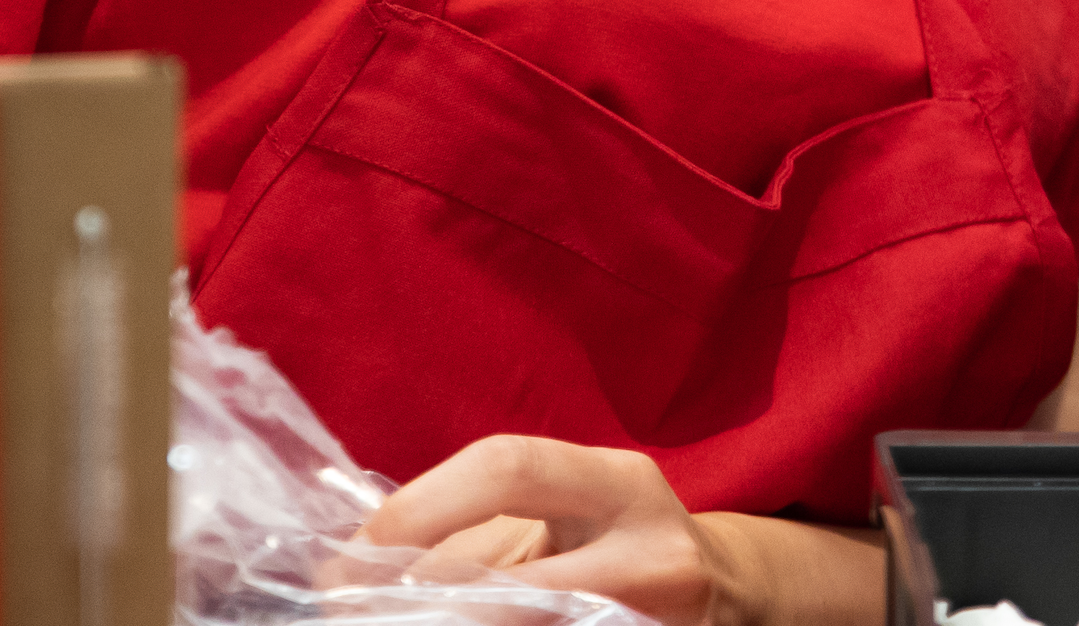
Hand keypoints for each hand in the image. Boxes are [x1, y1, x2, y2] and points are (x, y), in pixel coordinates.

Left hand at [362, 436, 729, 625]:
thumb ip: (479, 527)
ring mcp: (662, 614)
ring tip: (395, 625)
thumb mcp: (567, 514)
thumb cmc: (615, 546)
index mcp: (619, 482)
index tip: (354, 555)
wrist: (726, 595)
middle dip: (422, 607)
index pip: (507, 468)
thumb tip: (355, 560)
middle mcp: (653, 546)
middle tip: (353, 612)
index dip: (418, 508)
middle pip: (517, 582)